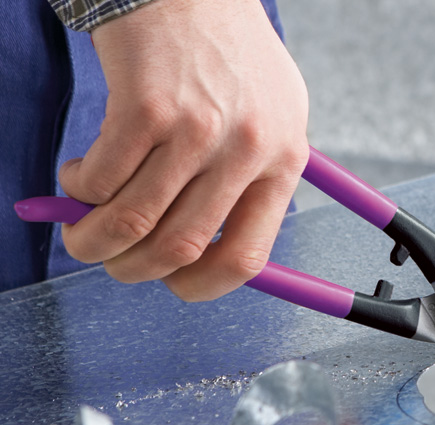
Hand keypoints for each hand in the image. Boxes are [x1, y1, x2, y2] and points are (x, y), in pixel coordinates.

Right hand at [59, 0, 308, 300]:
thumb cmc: (229, 56)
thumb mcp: (273, 118)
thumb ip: (251, 182)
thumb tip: (213, 252)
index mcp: (283, 163)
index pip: (246, 257)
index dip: (201, 286)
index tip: (173, 286)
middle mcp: (246, 151)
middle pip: (179, 247)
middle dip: (131, 269)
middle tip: (109, 260)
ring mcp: (198, 130)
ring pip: (132, 222)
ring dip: (92, 238)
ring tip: (81, 228)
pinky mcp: (147, 108)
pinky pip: (101, 180)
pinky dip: (81, 189)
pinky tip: (82, 174)